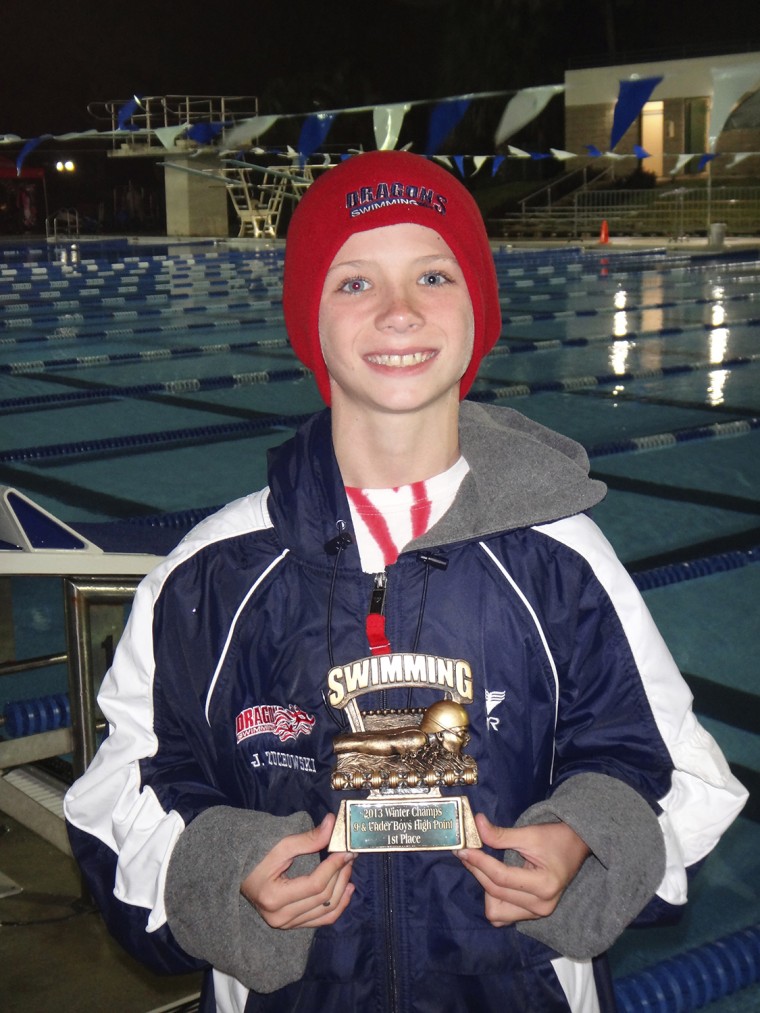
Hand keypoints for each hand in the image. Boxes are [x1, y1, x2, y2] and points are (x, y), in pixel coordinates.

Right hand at [240, 813, 354, 929]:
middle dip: (341, 875)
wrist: (239, 876)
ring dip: (343, 889)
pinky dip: (338, 905)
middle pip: (324, 899)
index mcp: (273, 897)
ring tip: (348, 868)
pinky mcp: (292, 926)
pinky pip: (322, 920)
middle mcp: (280, 917)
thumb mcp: (280, 846)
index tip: (346, 851)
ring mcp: (286, 925)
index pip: (315, 885)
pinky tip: (347, 889)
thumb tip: (332, 823)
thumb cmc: (256, 858)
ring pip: (326, 912)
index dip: (334, 867)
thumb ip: (308, 839)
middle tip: (349, 856)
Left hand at [456, 813, 589, 927]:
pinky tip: (493, 880)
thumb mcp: (529, 833)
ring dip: (485, 888)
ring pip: (496, 911)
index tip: (462, 849)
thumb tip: (476, 823)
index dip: (479, 862)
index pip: (501, 877)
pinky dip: (494, 900)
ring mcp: (538, 914)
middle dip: (478, 871)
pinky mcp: (533, 915)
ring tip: (482, 866)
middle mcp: (542, 905)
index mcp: (544, 885)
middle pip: (496, 893)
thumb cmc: (555, 839)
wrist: (576, 848)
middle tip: (466, 852)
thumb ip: (501, 834)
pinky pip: (504, 916)